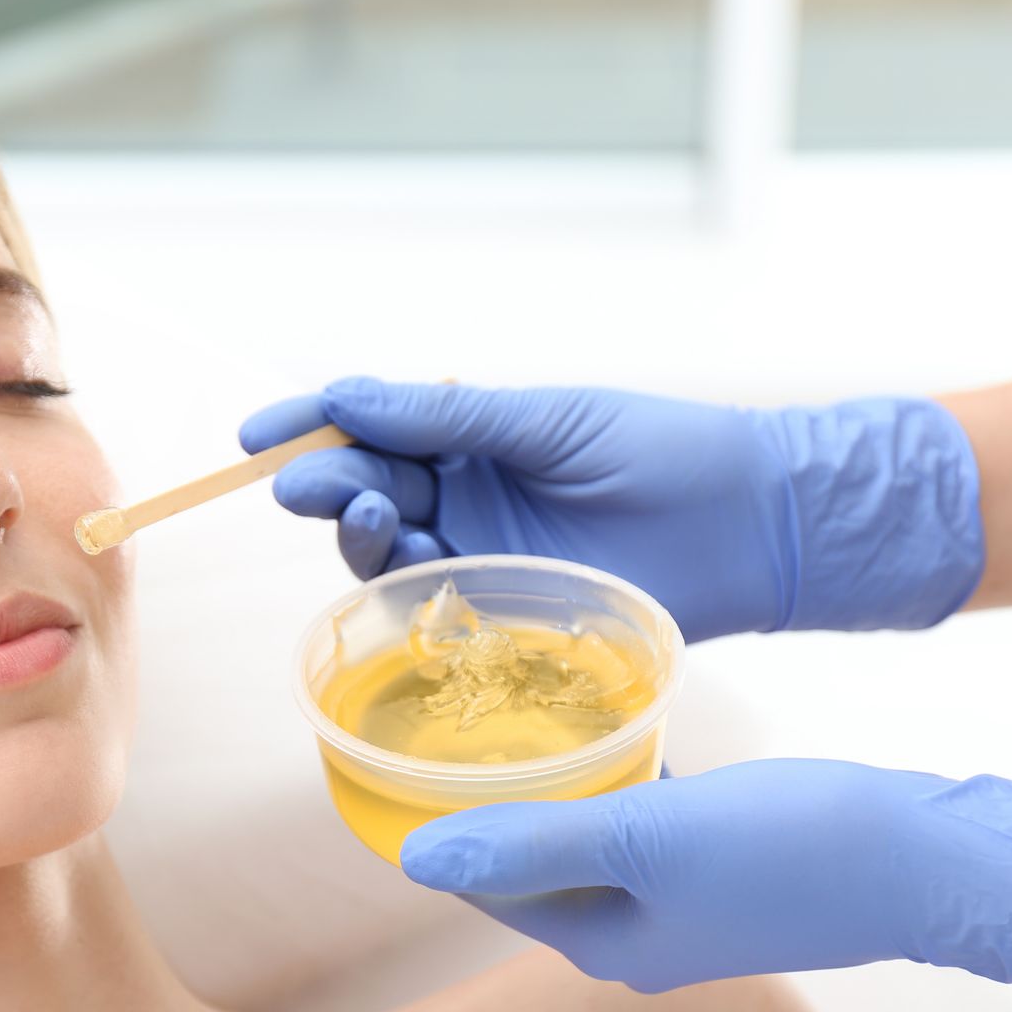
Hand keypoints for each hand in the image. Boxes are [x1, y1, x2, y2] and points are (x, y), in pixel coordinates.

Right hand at [239, 378, 983, 641]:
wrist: (754, 525)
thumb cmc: (663, 454)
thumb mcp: (549, 421)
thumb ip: (448, 417)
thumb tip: (346, 396)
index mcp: (470, 438)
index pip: (369, 427)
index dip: (309, 426)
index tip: (258, 431)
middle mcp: (464, 498)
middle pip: (366, 491)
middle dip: (326, 483)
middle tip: (303, 480)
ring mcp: (481, 558)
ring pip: (387, 552)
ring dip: (361, 532)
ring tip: (369, 512)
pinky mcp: (505, 616)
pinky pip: (434, 609)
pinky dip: (409, 590)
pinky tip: (408, 569)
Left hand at [399, 760, 1011, 1011]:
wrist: (931, 858)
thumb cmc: (789, 850)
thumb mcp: (642, 838)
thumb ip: (529, 846)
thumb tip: (414, 860)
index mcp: (606, 943)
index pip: (489, 889)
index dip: (443, 833)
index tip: (401, 764)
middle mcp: (641, 935)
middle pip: (535, 867)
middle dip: (494, 807)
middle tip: (453, 725)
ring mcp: (688, 903)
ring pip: (591, 841)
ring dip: (556, 790)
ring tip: (518, 717)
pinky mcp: (731, 866)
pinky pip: (644, 824)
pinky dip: (618, 783)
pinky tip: (614, 734)